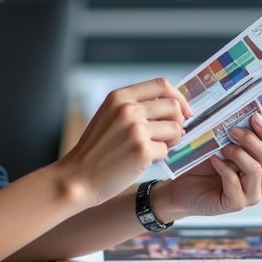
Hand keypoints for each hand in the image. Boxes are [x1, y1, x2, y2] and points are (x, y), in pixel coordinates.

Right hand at [59, 78, 191, 207]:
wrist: (78, 177)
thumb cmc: (95, 149)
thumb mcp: (108, 115)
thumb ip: (134, 106)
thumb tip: (170, 104)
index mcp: (119, 96)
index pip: (161, 84)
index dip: (178, 97)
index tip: (182, 110)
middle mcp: (128, 109)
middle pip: (173, 106)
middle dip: (178, 121)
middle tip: (170, 135)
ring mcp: (135, 129)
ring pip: (176, 128)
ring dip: (173, 140)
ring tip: (158, 147)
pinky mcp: (142, 151)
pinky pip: (167, 150)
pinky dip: (160, 157)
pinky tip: (146, 160)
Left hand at [154, 112, 261, 220]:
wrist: (181, 187)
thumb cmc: (202, 165)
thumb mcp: (221, 144)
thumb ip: (235, 132)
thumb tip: (245, 109)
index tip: (254, 115)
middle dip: (250, 138)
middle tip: (232, 130)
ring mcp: (250, 195)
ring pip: (256, 169)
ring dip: (238, 153)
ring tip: (222, 147)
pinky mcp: (235, 204)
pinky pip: (235, 183)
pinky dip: (224, 168)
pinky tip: (213, 159)